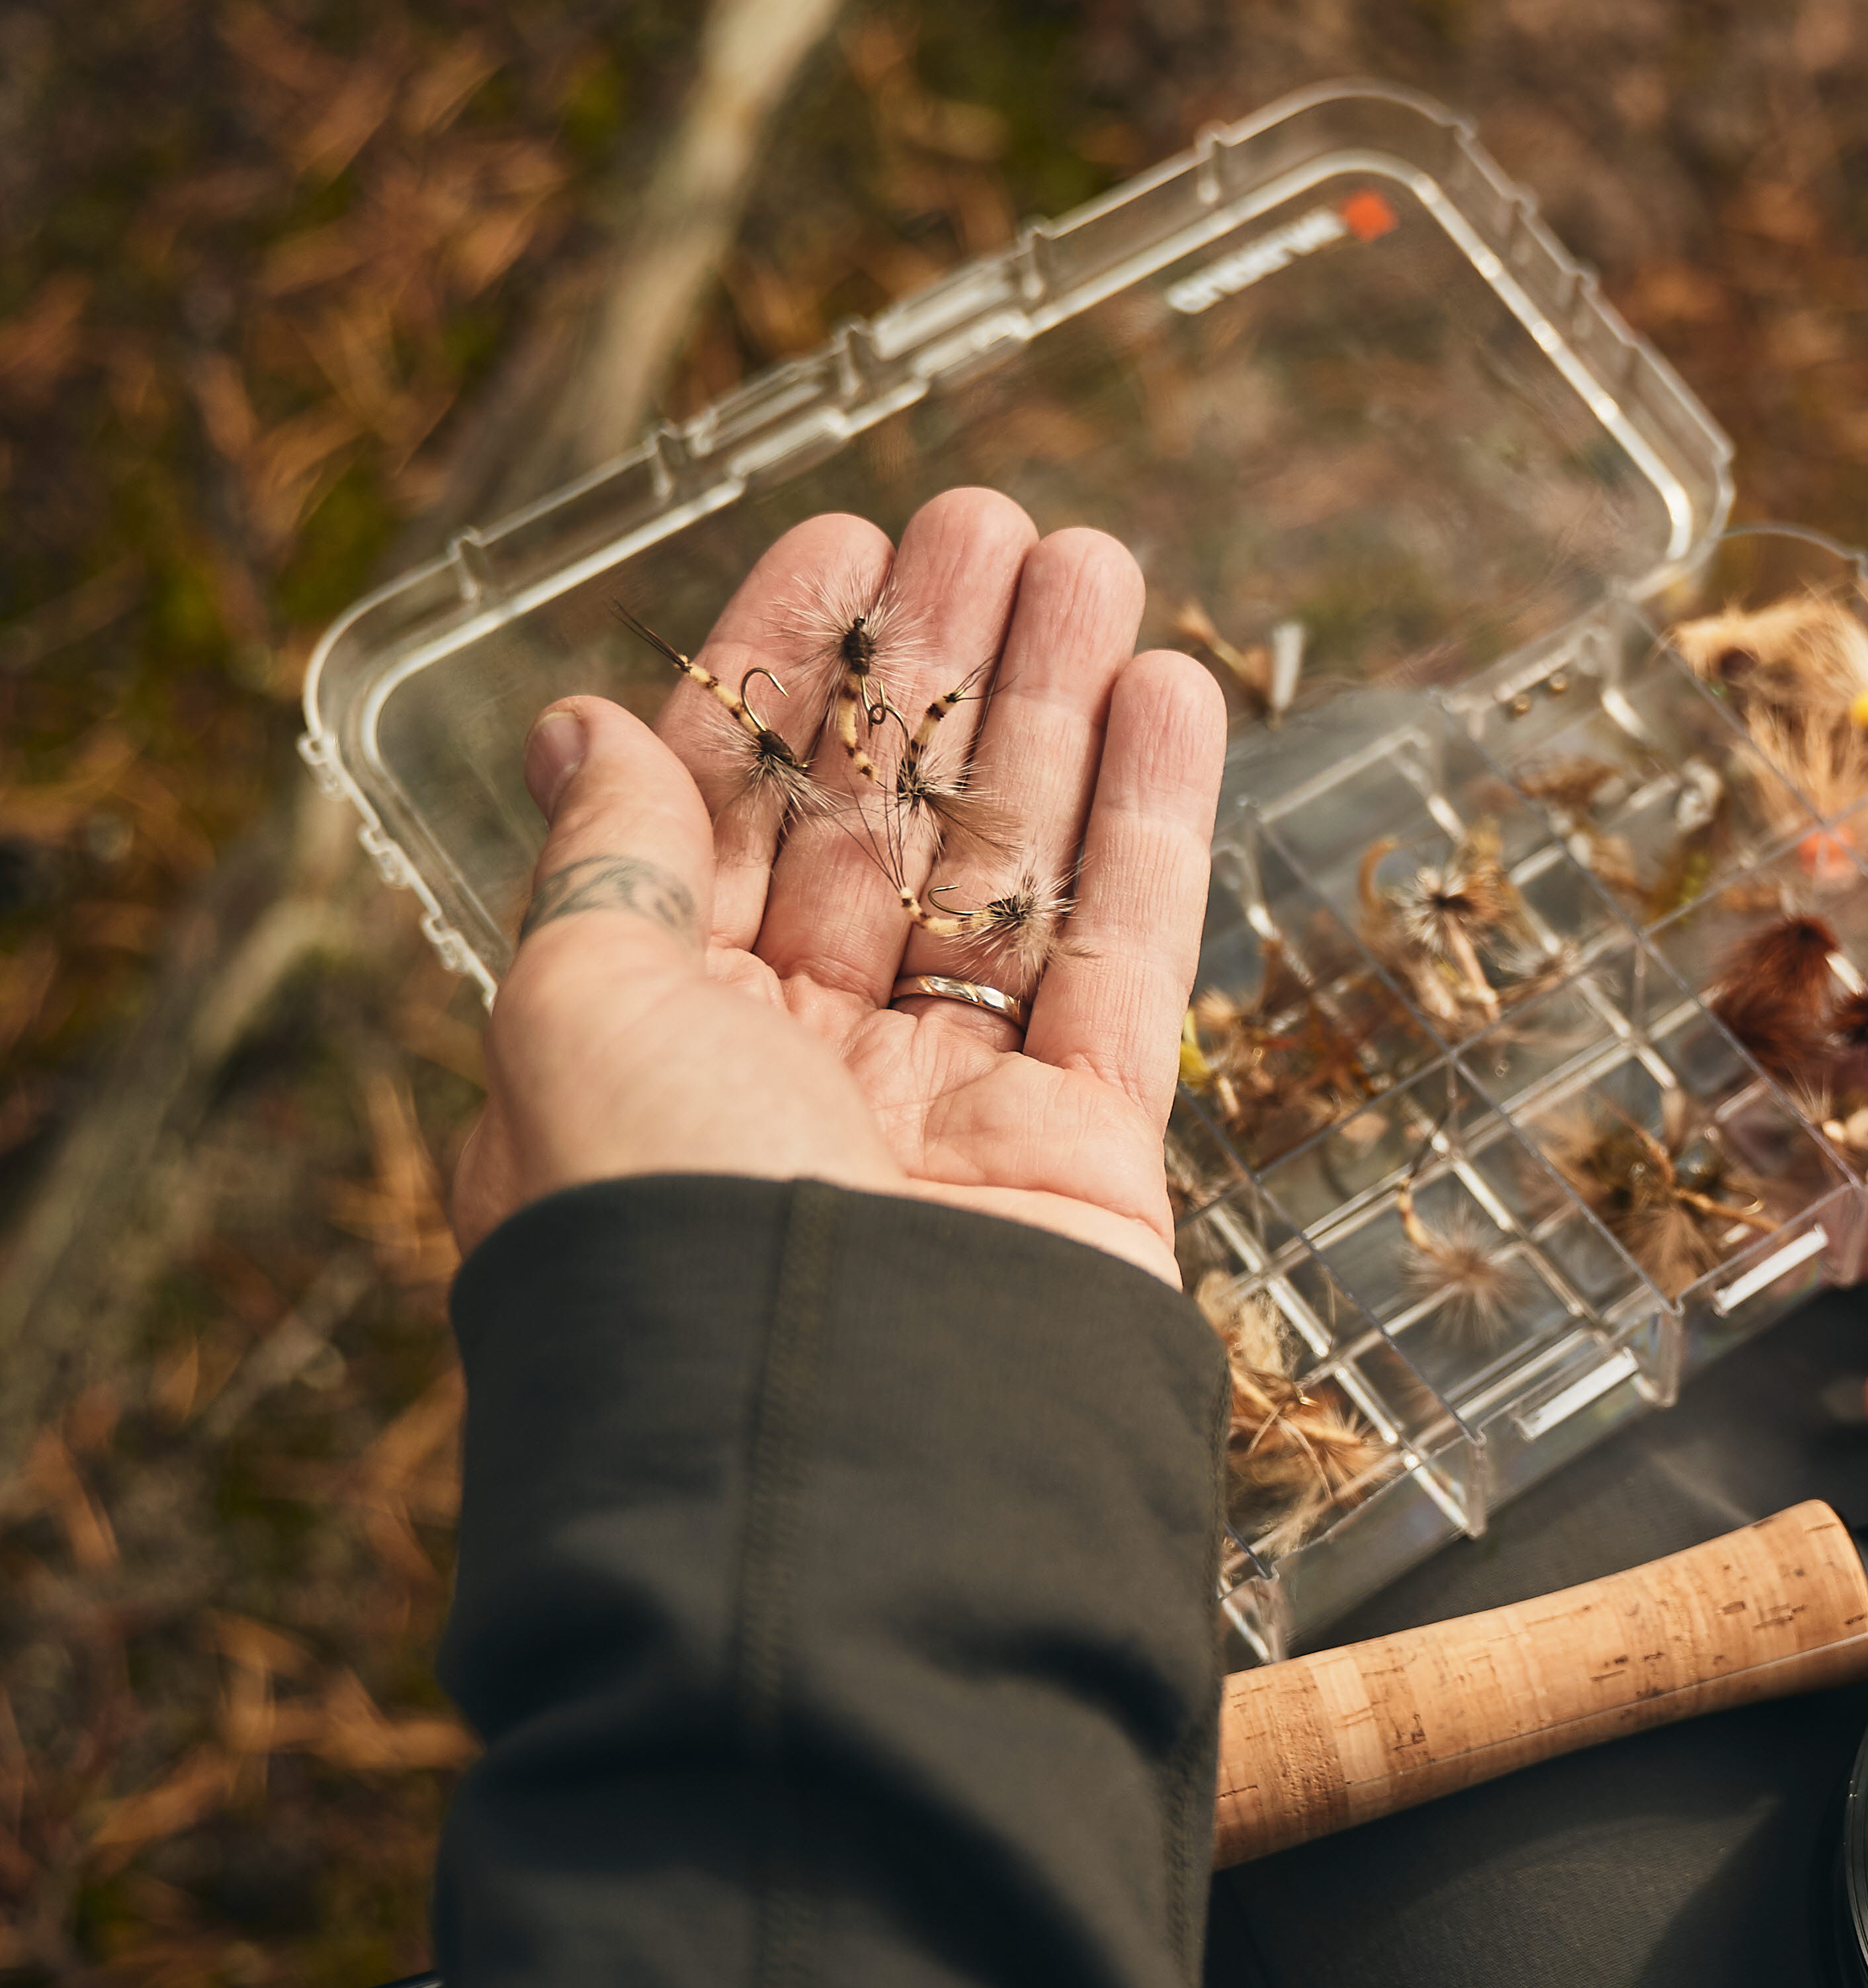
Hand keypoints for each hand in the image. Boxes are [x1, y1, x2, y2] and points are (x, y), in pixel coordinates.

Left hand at [453, 491, 1227, 1288]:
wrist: (837, 1468)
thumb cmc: (669, 1238)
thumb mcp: (574, 1019)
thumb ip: (605, 862)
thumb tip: (577, 727)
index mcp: (654, 1035)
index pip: (726, 806)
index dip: (779, 668)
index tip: (841, 541)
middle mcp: (799, 1067)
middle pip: (884, 820)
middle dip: (938, 665)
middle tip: (995, 519)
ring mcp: (951, 1108)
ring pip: (1013, 870)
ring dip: (1057, 713)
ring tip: (1100, 565)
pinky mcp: (1086, 1149)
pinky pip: (1125, 963)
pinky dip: (1155, 828)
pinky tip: (1173, 696)